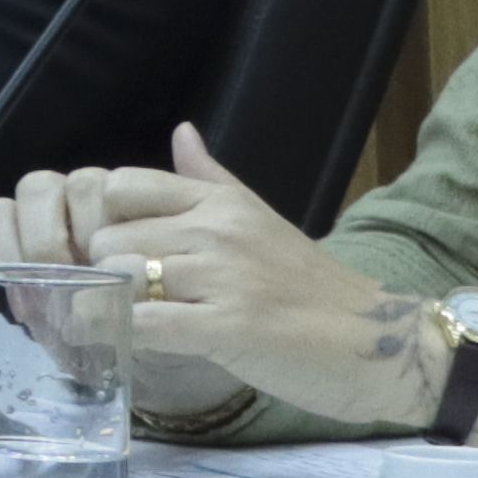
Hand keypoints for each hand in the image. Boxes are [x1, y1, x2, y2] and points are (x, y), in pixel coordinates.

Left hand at [0, 126, 449, 432]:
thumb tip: (181, 131)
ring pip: (119, 276)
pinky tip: (119, 346)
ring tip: (106, 324)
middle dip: (95, 273)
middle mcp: (217, 231)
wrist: (382, 344)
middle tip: (100, 299)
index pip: (118, 186)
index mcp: (219, 204)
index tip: (103, 253)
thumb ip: (210, 180)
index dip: (99, 222)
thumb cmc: (312, 288)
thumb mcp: (260, 220)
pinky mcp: (230, 327)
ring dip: (102, 307)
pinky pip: (146, 324)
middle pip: (106, 236)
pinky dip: (121, 337)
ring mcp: (224, 278)